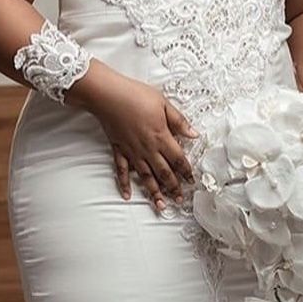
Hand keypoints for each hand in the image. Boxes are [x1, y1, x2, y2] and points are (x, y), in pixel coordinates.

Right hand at [92, 75, 198, 211]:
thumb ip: (179, 121)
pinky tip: (127, 195)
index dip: (186, 172)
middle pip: (164, 173)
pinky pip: (122, 171)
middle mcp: (148, 149)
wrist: (108, 95)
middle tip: (179, 200)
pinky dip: (124, 184)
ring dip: (154, 192)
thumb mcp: (163, 104)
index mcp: (161, 137)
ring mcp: (132, 151)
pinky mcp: (119, 149)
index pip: (178, 159)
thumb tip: (193, 134)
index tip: (191, 181)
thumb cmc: (135, 95)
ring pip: (146, 177)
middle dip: (173, 187)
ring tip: (161, 206)